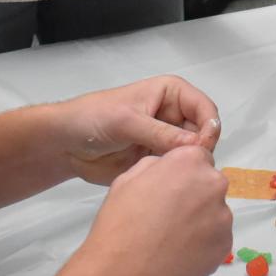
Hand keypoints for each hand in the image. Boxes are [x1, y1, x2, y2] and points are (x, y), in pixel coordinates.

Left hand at [55, 75, 222, 184]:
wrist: (66, 142)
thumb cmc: (92, 118)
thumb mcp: (127, 122)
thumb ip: (162, 134)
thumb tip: (196, 146)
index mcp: (171, 94)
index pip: (205, 109)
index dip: (209, 128)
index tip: (201, 148)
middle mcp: (173, 115)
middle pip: (204, 133)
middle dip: (200, 150)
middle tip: (188, 166)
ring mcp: (166, 139)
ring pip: (192, 154)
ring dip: (188, 165)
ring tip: (175, 175)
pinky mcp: (157, 160)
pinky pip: (177, 169)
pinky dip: (176, 176)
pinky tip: (167, 182)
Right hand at [77, 144, 232, 275]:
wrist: (124, 275)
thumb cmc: (120, 225)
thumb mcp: (127, 179)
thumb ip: (156, 166)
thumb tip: (168, 169)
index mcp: (189, 162)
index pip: (198, 157)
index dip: (182, 174)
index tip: (170, 189)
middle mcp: (212, 184)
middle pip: (209, 184)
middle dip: (194, 196)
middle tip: (168, 217)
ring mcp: (223, 216)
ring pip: (214, 213)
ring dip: (199, 221)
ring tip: (170, 239)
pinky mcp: (225, 245)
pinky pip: (216, 238)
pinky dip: (202, 244)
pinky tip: (178, 254)